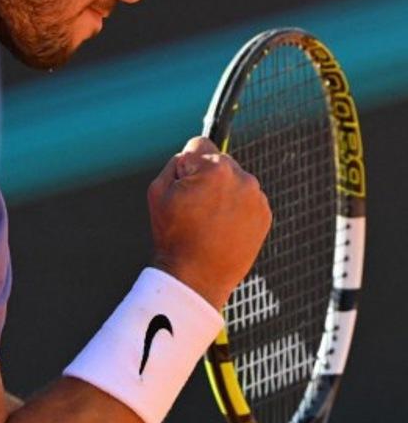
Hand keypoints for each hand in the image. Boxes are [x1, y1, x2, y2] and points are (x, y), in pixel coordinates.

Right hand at [148, 137, 271, 309]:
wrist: (197, 277)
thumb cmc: (173, 235)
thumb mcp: (158, 191)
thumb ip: (175, 162)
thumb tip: (192, 154)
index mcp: (215, 167)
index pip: (198, 144)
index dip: (185, 166)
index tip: (184, 188)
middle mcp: (242, 177)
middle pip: (218, 162)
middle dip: (206, 179)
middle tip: (195, 211)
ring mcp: (256, 197)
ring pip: (233, 181)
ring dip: (222, 194)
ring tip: (209, 223)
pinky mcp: (264, 214)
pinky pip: (246, 200)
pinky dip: (235, 210)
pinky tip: (223, 230)